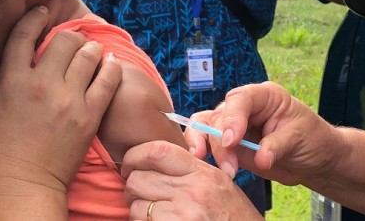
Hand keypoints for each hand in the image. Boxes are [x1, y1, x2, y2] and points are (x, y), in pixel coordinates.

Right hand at [0, 6, 122, 202]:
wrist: (23, 183)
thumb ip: (8, 76)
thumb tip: (22, 54)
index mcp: (11, 81)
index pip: (24, 34)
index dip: (35, 18)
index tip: (42, 13)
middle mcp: (41, 85)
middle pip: (64, 40)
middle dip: (70, 37)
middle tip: (72, 42)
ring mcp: (68, 99)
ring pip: (89, 54)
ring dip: (90, 49)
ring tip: (90, 53)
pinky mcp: (90, 115)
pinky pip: (109, 79)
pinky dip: (110, 68)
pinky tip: (108, 65)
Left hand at [121, 141, 260, 220]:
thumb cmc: (233, 216)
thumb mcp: (219, 184)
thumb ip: (190, 170)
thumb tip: (152, 160)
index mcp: (203, 172)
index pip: (158, 151)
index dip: (135, 156)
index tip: (130, 165)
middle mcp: (193, 191)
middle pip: (139, 178)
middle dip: (133, 188)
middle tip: (139, 196)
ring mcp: (183, 214)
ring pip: (136, 205)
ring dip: (138, 211)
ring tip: (152, 214)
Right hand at [186, 82, 342, 186]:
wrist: (314, 159)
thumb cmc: (312, 139)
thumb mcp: (300, 137)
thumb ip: (277, 145)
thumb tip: (260, 158)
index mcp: (264, 96)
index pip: (240, 99)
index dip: (232, 118)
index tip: (231, 142)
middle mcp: (244, 107)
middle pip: (219, 117)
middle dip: (219, 143)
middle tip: (230, 168)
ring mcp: (234, 126)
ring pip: (205, 127)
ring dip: (204, 146)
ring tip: (213, 166)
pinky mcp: (229, 145)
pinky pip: (207, 144)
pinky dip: (203, 153)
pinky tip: (205, 165)